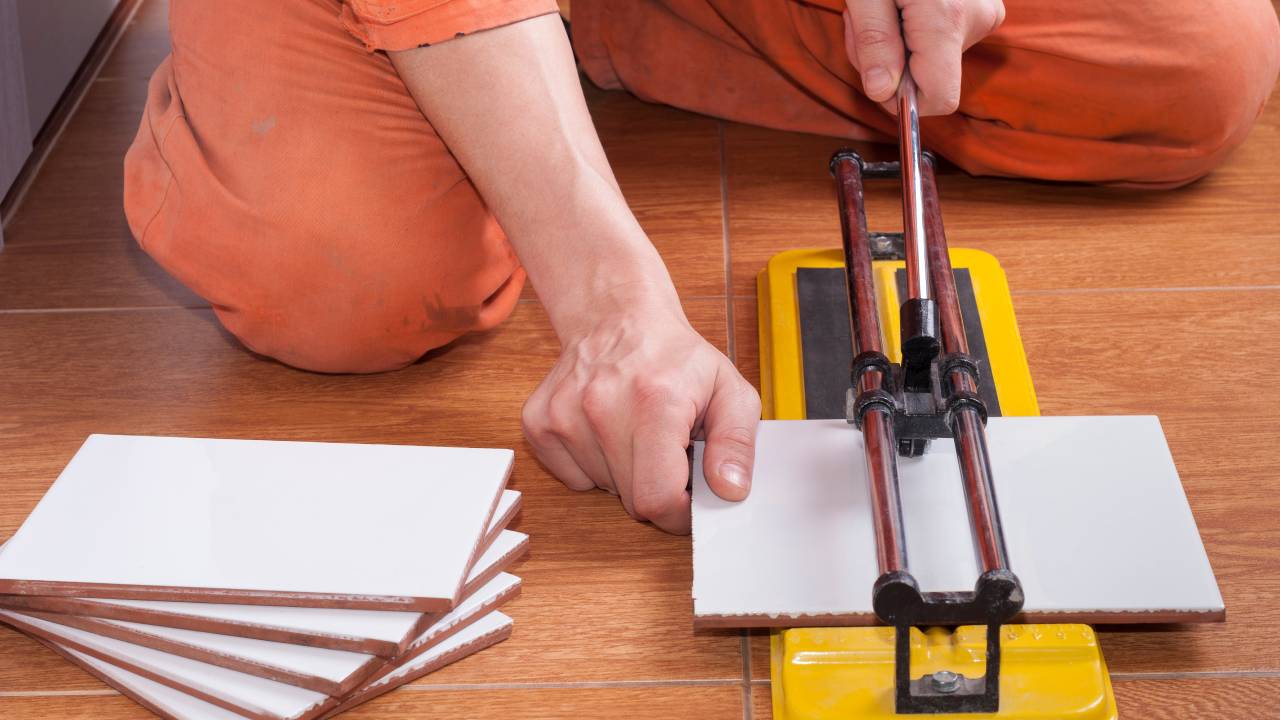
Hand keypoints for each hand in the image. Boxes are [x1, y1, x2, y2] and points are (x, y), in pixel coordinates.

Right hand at [522, 294, 760, 534]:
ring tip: (636, 433)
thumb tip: (729, 491)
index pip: (658, 497)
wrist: (617, 316)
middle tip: (668, 452)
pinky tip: (607, 431)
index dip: (679, 513)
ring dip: (626, 475)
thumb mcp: (730, 391)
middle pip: (632, 501)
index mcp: (655, 402)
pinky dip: (595, 467)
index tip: (689, 501)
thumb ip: (737, 444)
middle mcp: (601, 408)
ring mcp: (563, 415)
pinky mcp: (538, 422)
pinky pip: (573, 479)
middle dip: (657, 488)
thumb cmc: (676, 358)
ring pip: (604, 490)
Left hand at [843, 0, 1004, 115]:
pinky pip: (938, 41)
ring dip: (894, 44)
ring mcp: (982, 15)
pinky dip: (910, 30)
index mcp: (947, 20)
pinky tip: (899, 6)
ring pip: (930, 61)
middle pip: (927, 80)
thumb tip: (881, 92)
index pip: (938, 99)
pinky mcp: (978, 10)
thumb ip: (874, 42)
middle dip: (886, 61)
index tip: (873, 70)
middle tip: (863, 22)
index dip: (900, 98)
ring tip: (882, 7)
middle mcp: (975, 21)